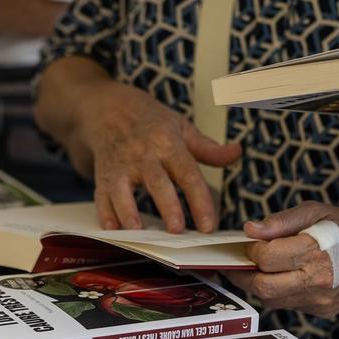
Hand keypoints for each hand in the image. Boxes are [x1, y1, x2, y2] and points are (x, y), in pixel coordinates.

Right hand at [75, 82, 240, 232]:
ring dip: (129, 210)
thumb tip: (237, 152)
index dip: (199, 200)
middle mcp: (143, 155)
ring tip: (138, 231)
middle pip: (157, 183)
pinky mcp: (103, 175)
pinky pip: (101, 195)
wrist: (107, 107)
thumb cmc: (150, 121)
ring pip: (123, 189)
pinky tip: (112, 229)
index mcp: (167, 143)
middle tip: (177, 230)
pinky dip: (105, 212)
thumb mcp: (181, 127)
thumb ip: (208, 148)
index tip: (208, 225)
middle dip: (167, 206)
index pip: (187, 174)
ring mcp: (120, 165)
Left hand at [232, 202, 338, 317]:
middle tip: (238, 262)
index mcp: (316, 253)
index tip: (249, 243)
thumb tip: (251, 229)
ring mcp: (319, 300)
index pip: (266, 258)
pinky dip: (277, 291)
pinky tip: (280, 276)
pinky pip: (288, 304)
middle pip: (263, 286)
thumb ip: (282, 220)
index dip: (251, 250)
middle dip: (244, 274)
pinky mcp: (321, 311)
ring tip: (257, 268)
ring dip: (258, 284)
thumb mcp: (318, 212)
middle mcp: (318, 281)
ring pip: (272, 300)